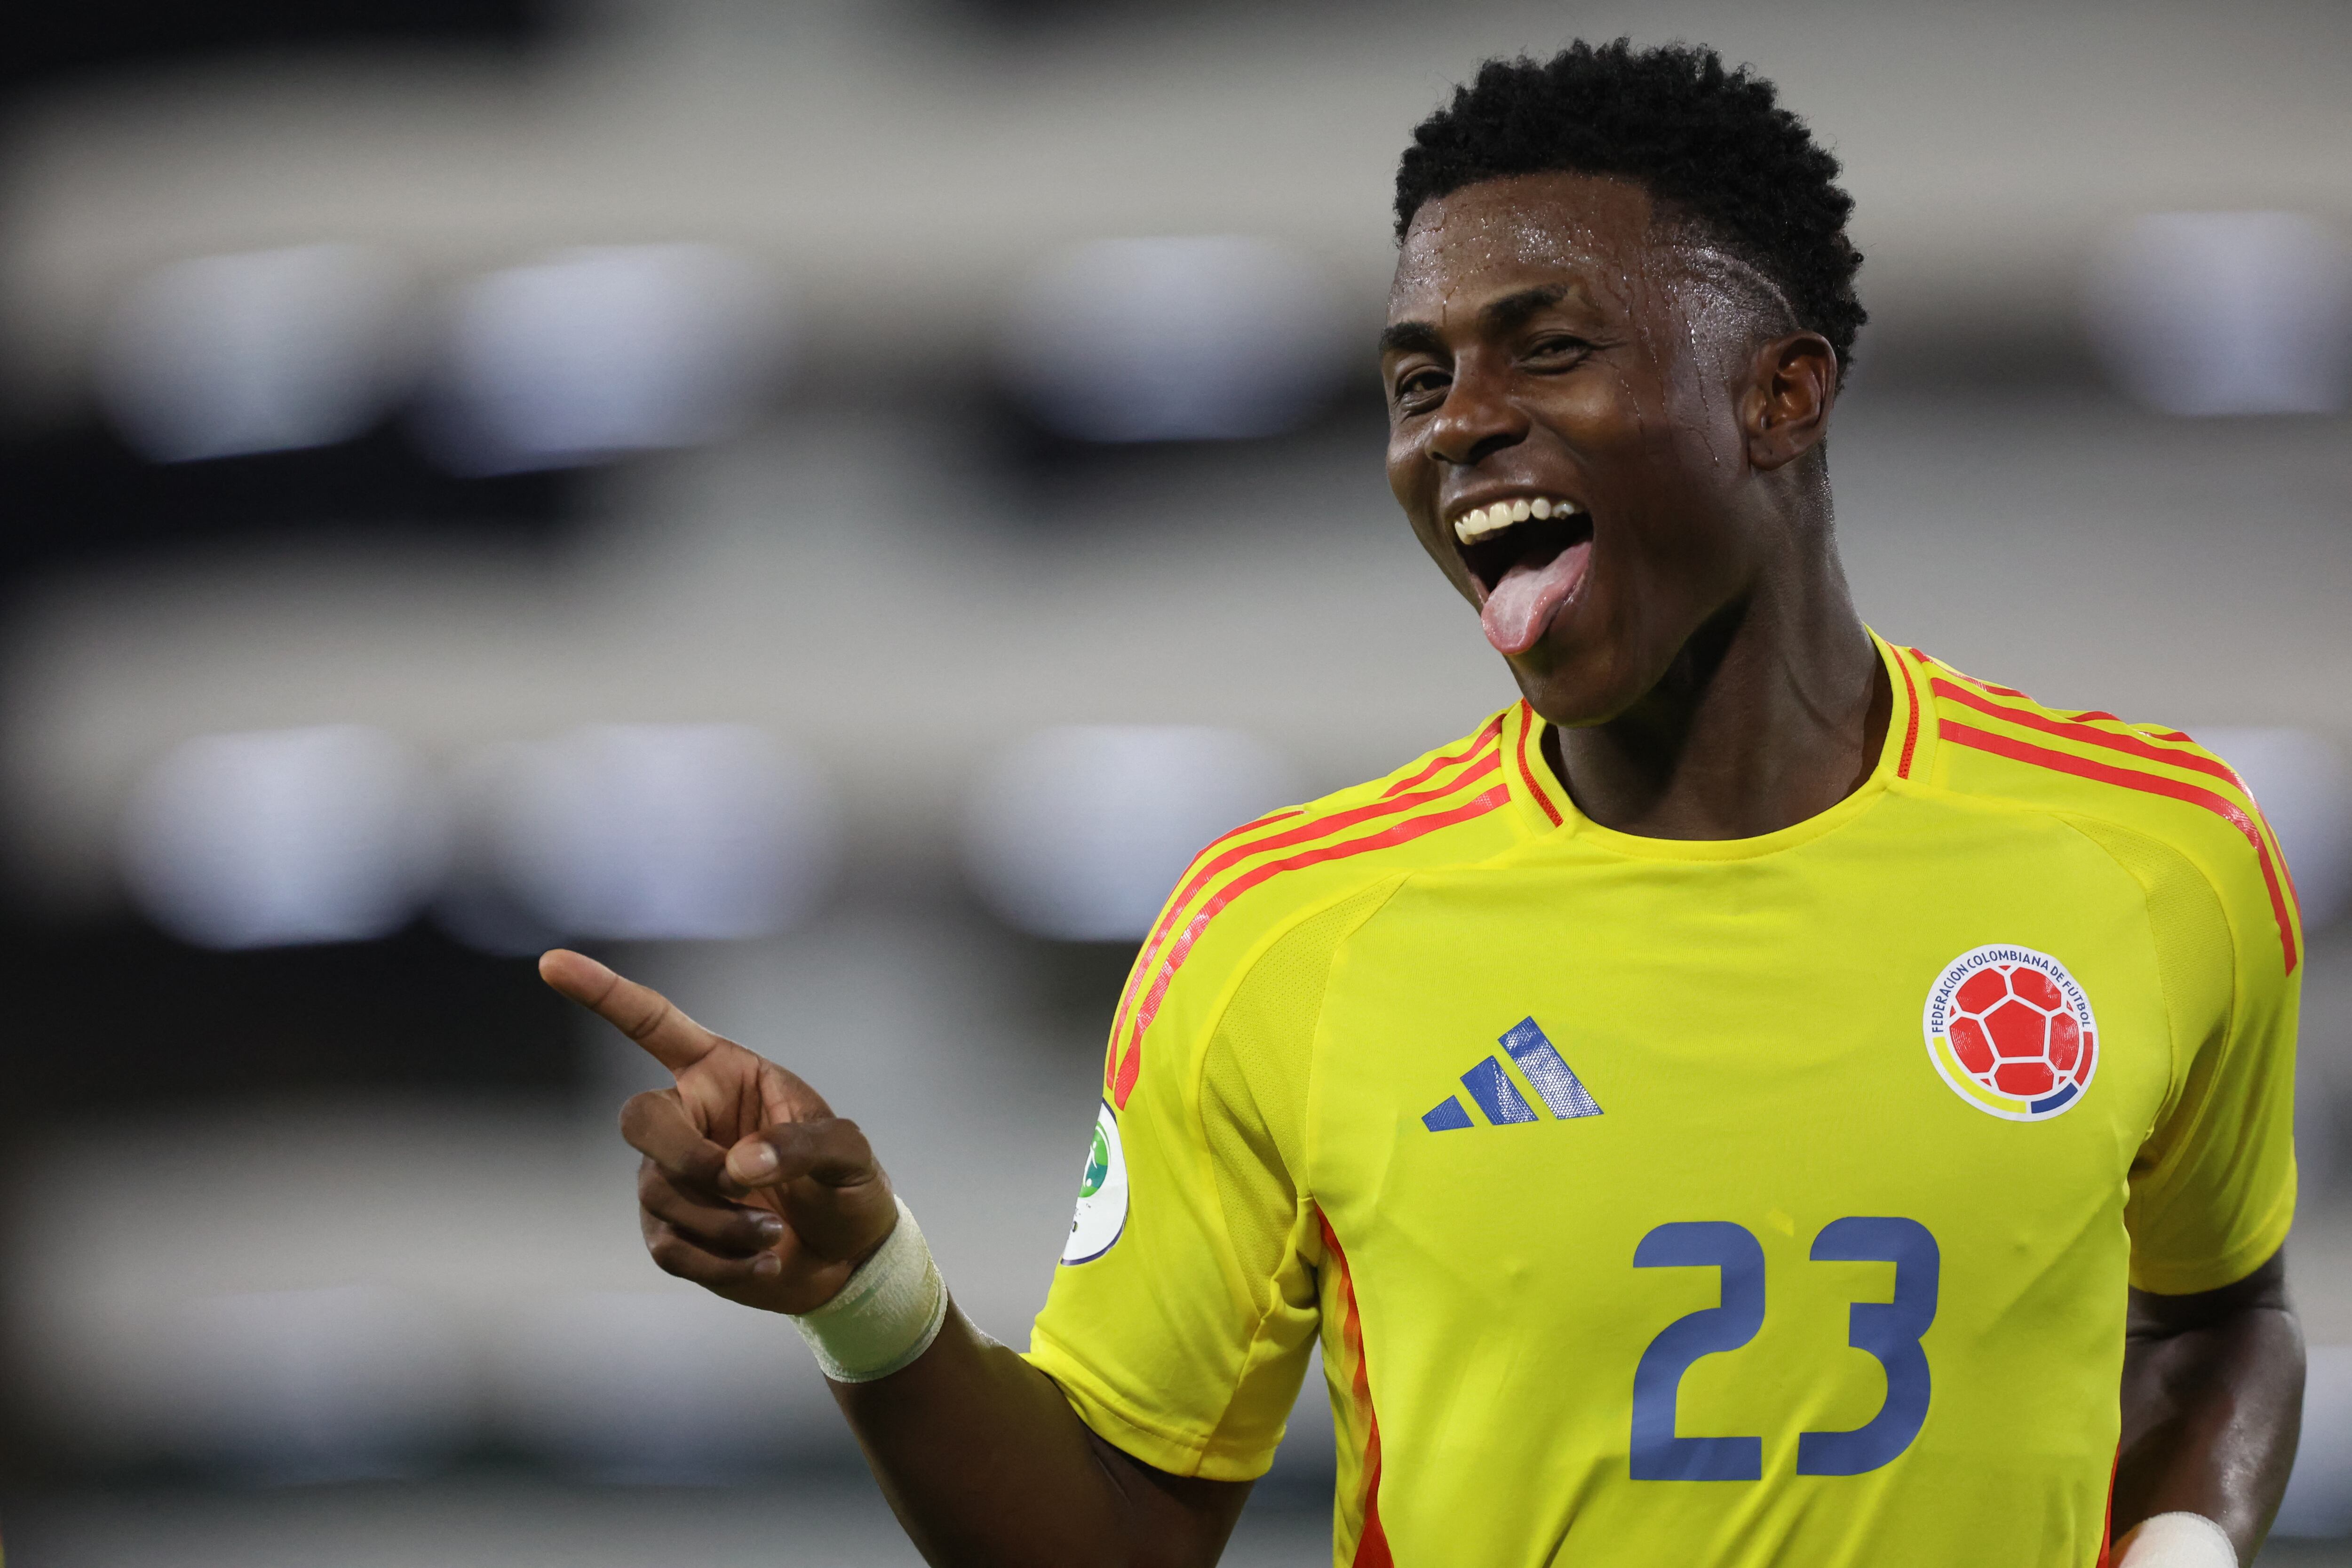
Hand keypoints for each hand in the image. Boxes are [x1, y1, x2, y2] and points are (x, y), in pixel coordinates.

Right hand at [539, 949, 899, 1314]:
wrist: (850, 1258)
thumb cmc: (848, 1187)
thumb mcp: (849, 1154)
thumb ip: (802, 1145)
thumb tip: (737, 1167)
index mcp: (723, 1075)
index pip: (654, 1025)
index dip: (604, 993)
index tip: (551, 961)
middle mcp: (688, 1120)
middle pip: (640, 1120)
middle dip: (687, 1157)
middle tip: (744, 1184)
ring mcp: (671, 1179)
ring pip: (659, 1193)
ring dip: (722, 1221)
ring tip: (776, 1233)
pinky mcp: (671, 1235)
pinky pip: (670, 1248)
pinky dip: (721, 1263)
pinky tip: (766, 1261)